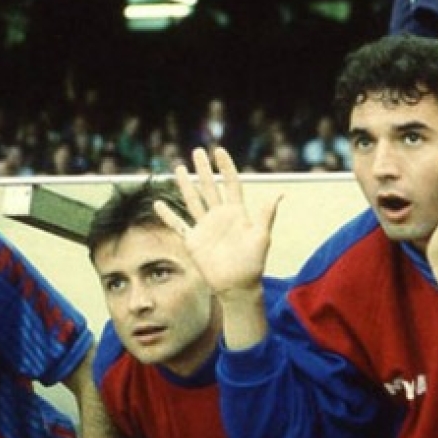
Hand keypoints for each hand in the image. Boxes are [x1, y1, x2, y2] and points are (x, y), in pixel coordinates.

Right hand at [155, 147, 278, 300]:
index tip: (220, 151)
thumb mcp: (262, 237)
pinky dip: (168, 215)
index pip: (231, 184)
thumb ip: (266, 215)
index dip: (226, 168)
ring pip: (193, 201)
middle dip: (203, 169)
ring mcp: (205, 227)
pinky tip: (159, 204)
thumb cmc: (253, 264)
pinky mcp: (193, 241)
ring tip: (178, 168)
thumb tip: (279, 194)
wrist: (237, 286)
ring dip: (186, 185)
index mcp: (237, 213)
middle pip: (210, 187)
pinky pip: (178, 225)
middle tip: (197, 151)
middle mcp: (219, 217)